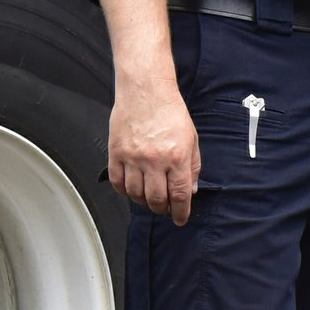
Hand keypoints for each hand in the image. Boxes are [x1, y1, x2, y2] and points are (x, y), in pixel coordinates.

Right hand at [109, 74, 200, 224]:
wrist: (145, 90)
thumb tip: (191, 189)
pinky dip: (124, 191)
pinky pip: (118, 182)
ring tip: (149, 199)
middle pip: (156, 200)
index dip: (180, 212)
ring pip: (135, 195)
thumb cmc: (169, 111)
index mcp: (177, 157)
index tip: (180, 218)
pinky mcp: (117, 153)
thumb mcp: (192, 139)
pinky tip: (131, 189)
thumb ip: (193, 166)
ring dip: (143, 202)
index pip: (180, 195)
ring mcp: (133, 157)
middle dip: (162, 210)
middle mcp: (155, 160)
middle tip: (164, 209)